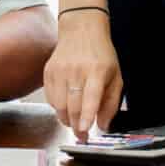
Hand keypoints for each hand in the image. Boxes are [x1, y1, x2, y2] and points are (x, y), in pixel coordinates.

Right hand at [44, 10, 121, 140]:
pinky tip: (65, 106)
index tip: (85, 130)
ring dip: (66, 119)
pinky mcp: (48, 72)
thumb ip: (111, 103)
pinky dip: (57, 107)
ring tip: (74, 121)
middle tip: (81, 136)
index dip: (87, 115)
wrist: (81, 30)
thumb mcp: (116, 76)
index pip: (90, 97)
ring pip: (59, 105)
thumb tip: (103, 126)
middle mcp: (76, 70)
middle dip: (76, 126)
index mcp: (96, 71)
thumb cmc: (101, 55)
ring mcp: (60, 70)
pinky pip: (49, 98)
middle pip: (73, 106)